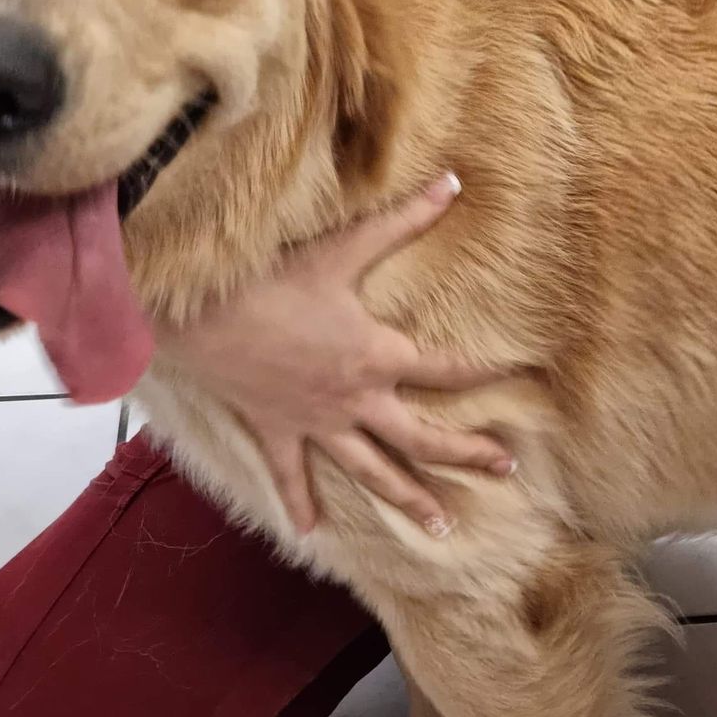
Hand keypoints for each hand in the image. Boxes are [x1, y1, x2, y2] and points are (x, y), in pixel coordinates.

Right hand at [163, 172, 513, 538]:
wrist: (197, 313)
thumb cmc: (271, 277)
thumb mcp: (343, 247)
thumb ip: (403, 219)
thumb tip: (454, 182)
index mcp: (377, 354)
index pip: (447, 367)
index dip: (485, 371)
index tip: (520, 376)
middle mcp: (354, 399)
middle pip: (422, 438)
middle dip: (466, 454)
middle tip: (505, 469)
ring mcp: (315, 422)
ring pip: (372, 471)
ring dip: (409, 499)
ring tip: (443, 527)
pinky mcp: (276, 430)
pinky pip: (292, 475)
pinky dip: (301, 504)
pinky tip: (314, 534)